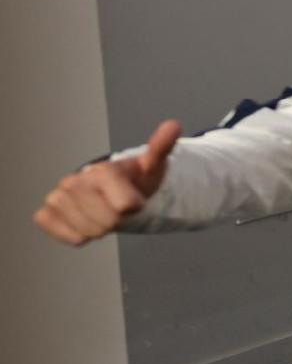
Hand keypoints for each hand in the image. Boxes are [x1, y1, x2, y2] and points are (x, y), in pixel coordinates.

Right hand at [36, 118, 174, 244]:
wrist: (112, 190)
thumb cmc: (134, 179)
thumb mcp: (152, 166)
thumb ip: (161, 148)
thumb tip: (174, 126)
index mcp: (101, 170)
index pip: (126, 207)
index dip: (135, 206)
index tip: (135, 198)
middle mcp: (74, 181)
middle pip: (108, 222)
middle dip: (119, 219)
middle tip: (117, 206)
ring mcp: (57, 198)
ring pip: (89, 232)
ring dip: (101, 227)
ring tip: (103, 211)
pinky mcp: (46, 214)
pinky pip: (70, 237)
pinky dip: (80, 235)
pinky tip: (86, 219)